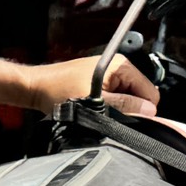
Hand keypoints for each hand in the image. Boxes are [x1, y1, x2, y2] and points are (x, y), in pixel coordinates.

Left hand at [20, 53, 158, 116]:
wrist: (35, 87)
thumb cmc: (58, 90)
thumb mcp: (94, 101)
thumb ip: (124, 105)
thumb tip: (150, 110)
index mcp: (121, 65)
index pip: (150, 92)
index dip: (143, 109)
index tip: (128, 119)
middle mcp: (117, 67)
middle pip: (140, 96)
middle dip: (129, 108)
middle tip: (108, 114)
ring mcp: (109, 75)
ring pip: (127, 99)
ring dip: (117, 108)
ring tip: (97, 110)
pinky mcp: (100, 82)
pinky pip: (115, 98)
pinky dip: (108, 106)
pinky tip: (93, 108)